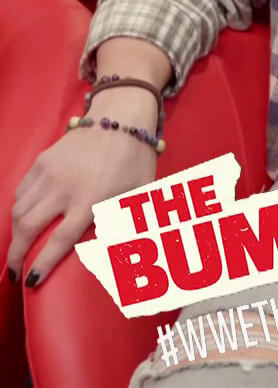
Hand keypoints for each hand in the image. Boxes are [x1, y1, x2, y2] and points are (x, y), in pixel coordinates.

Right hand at [8, 93, 159, 286]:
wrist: (122, 118)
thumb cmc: (135, 159)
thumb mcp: (141, 192)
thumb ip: (131, 222)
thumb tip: (128, 253)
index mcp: (92, 198)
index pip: (60, 239)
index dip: (43, 263)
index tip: (31, 281)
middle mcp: (65, 188)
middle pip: (28, 227)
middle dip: (16, 254)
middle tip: (14, 271)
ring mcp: (49, 173)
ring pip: (19, 211)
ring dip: (13, 234)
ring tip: (16, 250)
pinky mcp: (41, 162)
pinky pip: (21, 192)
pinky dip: (16, 209)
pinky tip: (21, 221)